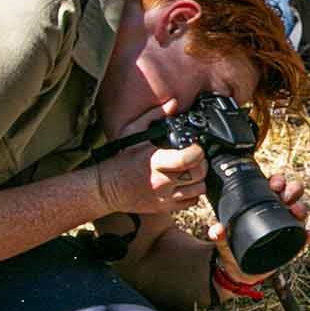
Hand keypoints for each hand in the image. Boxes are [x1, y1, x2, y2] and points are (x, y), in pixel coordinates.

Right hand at [94, 99, 207, 215]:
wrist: (107, 188)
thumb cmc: (121, 159)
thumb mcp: (133, 132)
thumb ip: (155, 115)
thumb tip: (173, 103)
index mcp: (156, 161)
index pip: (187, 159)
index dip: (197, 151)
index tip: (196, 146)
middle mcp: (162, 181)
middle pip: (199, 174)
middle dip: (202, 163)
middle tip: (196, 158)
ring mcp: (165, 197)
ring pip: (199, 189)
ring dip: (200, 178)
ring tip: (191, 170)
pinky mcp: (166, 207)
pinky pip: (191, 202)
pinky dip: (194, 192)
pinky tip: (185, 183)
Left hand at [210, 172, 309, 284]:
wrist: (239, 270)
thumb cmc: (232, 248)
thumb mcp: (224, 240)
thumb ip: (219, 235)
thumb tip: (217, 230)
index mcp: (260, 204)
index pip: (274, 186)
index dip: (278, 181)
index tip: (275, 184)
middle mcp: (276, 212)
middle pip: (291, 194)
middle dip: (293, 190)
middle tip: (287, 196)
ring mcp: (286, 227)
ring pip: (300, 212)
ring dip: (301, 209)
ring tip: (297, 213)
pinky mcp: (291, 243)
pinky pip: (302, 237)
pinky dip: (308, 235)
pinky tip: (309, 234)